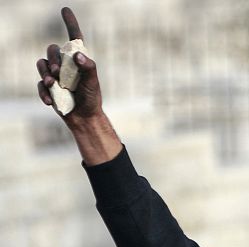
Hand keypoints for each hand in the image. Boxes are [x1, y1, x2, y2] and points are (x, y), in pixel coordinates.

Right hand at [36, 7, 102, 124]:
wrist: (84, 118)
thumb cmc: (91, 98)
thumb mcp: (93, 83)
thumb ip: (88, 68)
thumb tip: (78, 55)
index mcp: (78, 60)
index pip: (74, 38)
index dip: (70, 23)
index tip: (65, 9)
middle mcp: (65, 64)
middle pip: (52, 50)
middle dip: (53, 58)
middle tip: (57, 72)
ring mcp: (55, 74)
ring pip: (41, 64)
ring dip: (45, 73)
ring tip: (53, 84)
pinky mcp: (48, 87)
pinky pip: (40, 83)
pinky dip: (44, 91)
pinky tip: (50, 101)